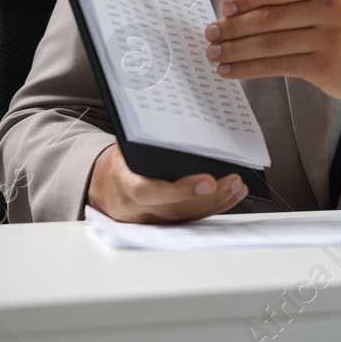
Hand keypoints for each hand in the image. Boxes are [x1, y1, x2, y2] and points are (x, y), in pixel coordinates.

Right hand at [87, 143, 244, 223]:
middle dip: (209, 197)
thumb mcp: (126, 145)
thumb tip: (179, 119)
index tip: (208, 180)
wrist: (102, 185)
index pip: (149, 192)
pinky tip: (232, 194)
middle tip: (234, 180)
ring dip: (218, 202)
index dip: (180, 190)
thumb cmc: (120, 160)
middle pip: (176, 208)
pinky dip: (214, 206)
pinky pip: (191, 218)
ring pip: (187, 216)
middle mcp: (137, 208)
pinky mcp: (164, 222)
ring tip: (238, 186)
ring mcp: (151, 218)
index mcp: (124, 183)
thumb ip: (145, 139)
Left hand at [206, 0, 340, 101]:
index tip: (224, 7)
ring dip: (235, 49)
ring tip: (215, 51)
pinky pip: (276, 65)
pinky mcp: (324, 66)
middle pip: (271, 17)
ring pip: (269, 43)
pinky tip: (230, 69)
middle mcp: (335, 8)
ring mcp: (332, 38)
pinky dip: (248, 68)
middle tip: (212, 32)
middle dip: (234, 26)